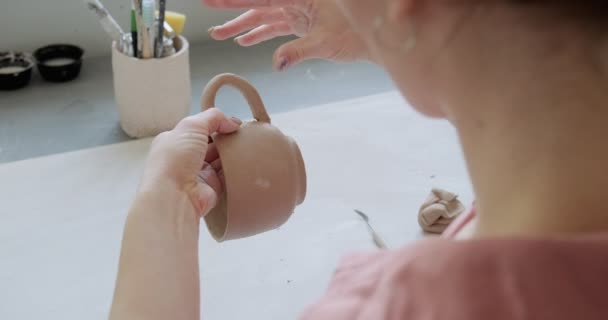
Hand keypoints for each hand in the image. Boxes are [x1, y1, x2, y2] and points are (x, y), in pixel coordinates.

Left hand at [139, 109, 240, 216]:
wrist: (174, 196)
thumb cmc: (175, 158)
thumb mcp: (192, 126)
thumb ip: (214, 117)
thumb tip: (232, 122)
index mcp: (174, 141)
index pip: (197, 129)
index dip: (214, 124)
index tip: (232, 123)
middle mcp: (184, 158)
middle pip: (210, 144)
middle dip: (225, 138)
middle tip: (242, 134)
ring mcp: (197, 174)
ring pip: (219, 159)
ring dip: (231, 153)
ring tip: (248, 145)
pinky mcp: (211, 187)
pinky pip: (226, 175)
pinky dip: (235, 168)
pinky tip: (245, 161)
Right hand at [203, 0, 369, 69]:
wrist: (376, 38)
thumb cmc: (358, 33)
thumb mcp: (326, 43)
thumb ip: (298, 52)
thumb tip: (277, 64)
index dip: (235, 0)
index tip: (213, 1)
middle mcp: (297, 1)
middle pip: (258, 5)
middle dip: (233, 13)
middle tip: (210, 18)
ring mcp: (298, 11)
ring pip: (264, 17)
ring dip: (243, 26)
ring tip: (220, 35)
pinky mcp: (302, 23)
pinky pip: (275, 27)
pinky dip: (260, 33)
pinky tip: (244, 40)